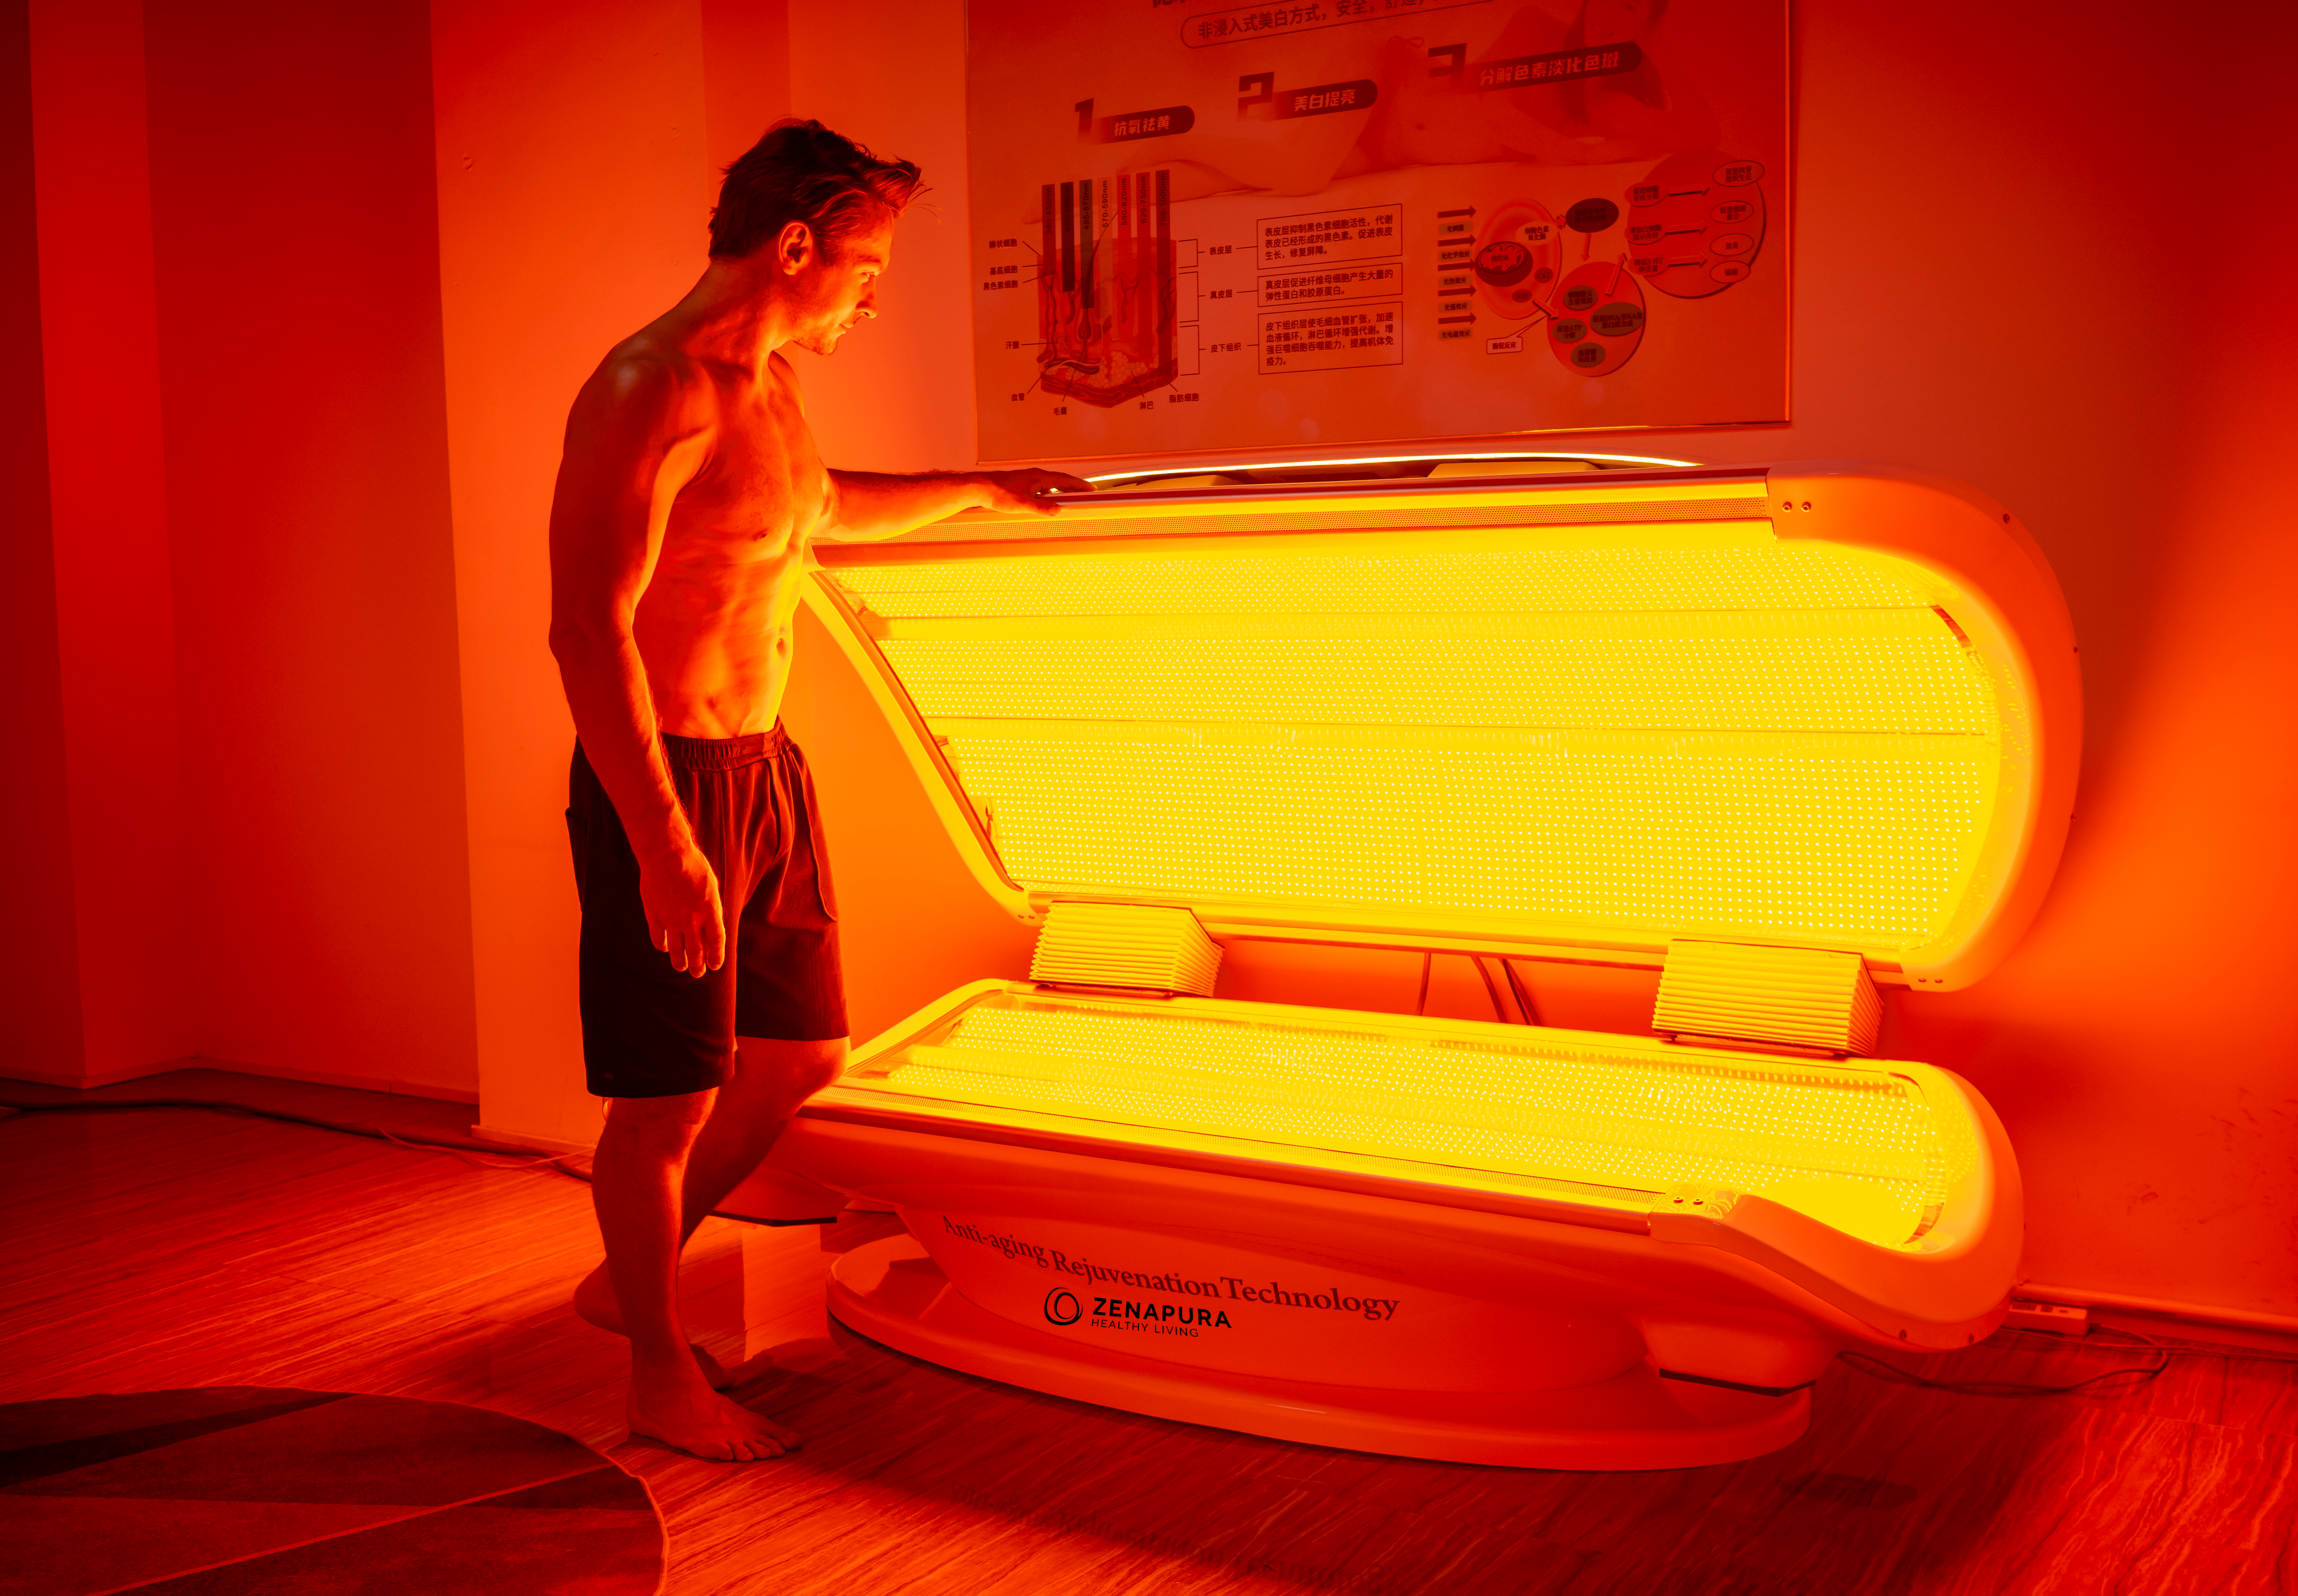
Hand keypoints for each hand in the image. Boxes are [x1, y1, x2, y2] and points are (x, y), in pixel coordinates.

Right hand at [638, 841, 724, 976]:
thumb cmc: (693, 866)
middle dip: (698, 966)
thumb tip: (710, 926)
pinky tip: (666, 949)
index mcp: (710, 911)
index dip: (716, 956)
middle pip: (697, 952)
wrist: (666, 854)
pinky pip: (658, 938)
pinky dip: (663, 946)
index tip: (715, 965)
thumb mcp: (711, 886)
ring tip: (682, 967)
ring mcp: (672, 919)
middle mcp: (692, 920)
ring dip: (680, 962)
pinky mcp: (654, 915)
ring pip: (677, 950)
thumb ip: (712, 908)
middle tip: (698, 973)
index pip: (716, 942)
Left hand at [977, 469, 1093, 516]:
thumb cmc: (997, 493)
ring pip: (1051, 484)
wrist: (980, 488)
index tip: (1091, 489)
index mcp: (1039, 477)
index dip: (1079, 485)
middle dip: (1074, 487)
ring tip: (1070, 499)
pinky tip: (1047, 501)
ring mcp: (1029, 479)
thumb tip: (1057, 510)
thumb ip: (1040, 508)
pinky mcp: (1022, 484)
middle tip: (1085, 494)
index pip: (1065, 480)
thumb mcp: (1021, 504)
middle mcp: (1035, 476)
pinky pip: (1042, 487)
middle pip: (1060, 481)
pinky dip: (1050, 492)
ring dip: (1062, 490)